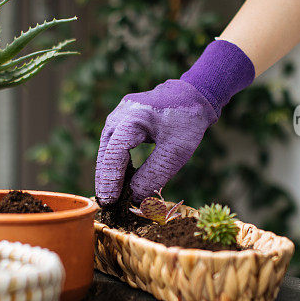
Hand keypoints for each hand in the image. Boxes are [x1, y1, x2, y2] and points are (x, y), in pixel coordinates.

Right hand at [95, 80, 216, 204]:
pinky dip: (116, 162)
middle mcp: (120, 114)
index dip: (110, 179)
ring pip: (107, 148)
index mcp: (133, 118)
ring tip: (112, 196)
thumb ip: (154, 174)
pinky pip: (114, 143)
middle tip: (107, 205)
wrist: (194, 95)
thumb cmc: (187, 121)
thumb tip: (135, 198)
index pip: (114, 153)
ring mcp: (119, 114)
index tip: (110, 201)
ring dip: (109, 172)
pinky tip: (121, 180)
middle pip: (106, 151)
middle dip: (105, 179)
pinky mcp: (122, 119)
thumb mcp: (176, 151)